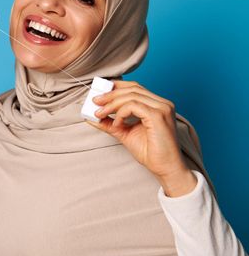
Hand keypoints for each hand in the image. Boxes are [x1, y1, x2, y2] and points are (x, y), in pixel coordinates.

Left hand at [86, 80, 196, 195]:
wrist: (165, 168)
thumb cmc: (150, 152)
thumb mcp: (124, 133)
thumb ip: (110, 123)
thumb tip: (92, 116)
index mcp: (157, 105)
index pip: (135, 87)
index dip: (116, 87)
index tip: (99, 93)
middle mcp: (162, 103)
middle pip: (132, 89)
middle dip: (110, 94)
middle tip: (94, 102)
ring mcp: (162, 108)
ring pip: (131, 96)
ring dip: (111, 104)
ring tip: (100, 114)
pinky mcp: (158, 116)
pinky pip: (133, 106)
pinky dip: (120, 113)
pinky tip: (116, 124)